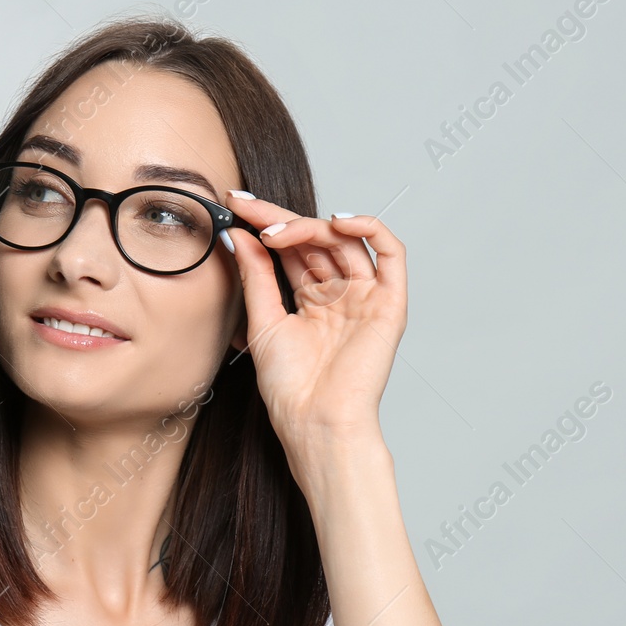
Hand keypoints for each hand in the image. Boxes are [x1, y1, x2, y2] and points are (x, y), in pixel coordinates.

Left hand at [222, 193, 406, 467]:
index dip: (265, 223)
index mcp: (311, 300)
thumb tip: (238, 234)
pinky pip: (391, 254)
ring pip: (346, 241)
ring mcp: (366, 297)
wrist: (315, 420)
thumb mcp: (263, 320)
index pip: (291, 249)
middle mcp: (340, 294)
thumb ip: (255, 275)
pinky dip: (369, 228)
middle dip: (281, 219)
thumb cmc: (290, 387)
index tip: (235, 204)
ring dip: (311, 227)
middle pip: (316, 240)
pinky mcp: (390, 303)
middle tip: (248, 209)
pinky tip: (337, 222)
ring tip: (276, 232)